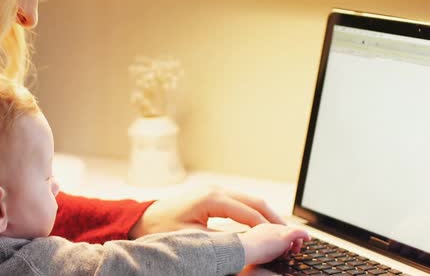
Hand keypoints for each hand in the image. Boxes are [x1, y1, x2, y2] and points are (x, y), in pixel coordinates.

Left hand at [129, 186, 284, 238]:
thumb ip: (225, 243)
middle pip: (256, 202)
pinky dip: (256, 214)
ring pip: (251, 201)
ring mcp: (215, 190)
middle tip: (294, 238)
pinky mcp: (213, 196)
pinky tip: (264, 227)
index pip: (250, 214)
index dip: (271, 230)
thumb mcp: (193, 240)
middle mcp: (216, 189)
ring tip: (284, 234)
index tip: (287, 243)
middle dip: (276, 220)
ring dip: (268, 216)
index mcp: (211, 198)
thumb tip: (251, 247)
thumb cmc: (161, 230)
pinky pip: (242, 203)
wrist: (142, 220)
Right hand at [238, 224, 309, 264]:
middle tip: (292, 251)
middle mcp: (270, 227)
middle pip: (285, 232)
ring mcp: (278, 230)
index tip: (284, 249)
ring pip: (292, 233)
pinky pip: (299, 232)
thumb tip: (260, 254)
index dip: (282, 241)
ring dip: (296, 242)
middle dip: (290, 242)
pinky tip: (308, 238)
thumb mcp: (253, 248)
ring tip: (296, 251)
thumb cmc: (247, 252)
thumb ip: (258, 248)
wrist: (246, 248)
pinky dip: (304, 234)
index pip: (276, 232)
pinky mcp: (285, 235)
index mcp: (262, 229)